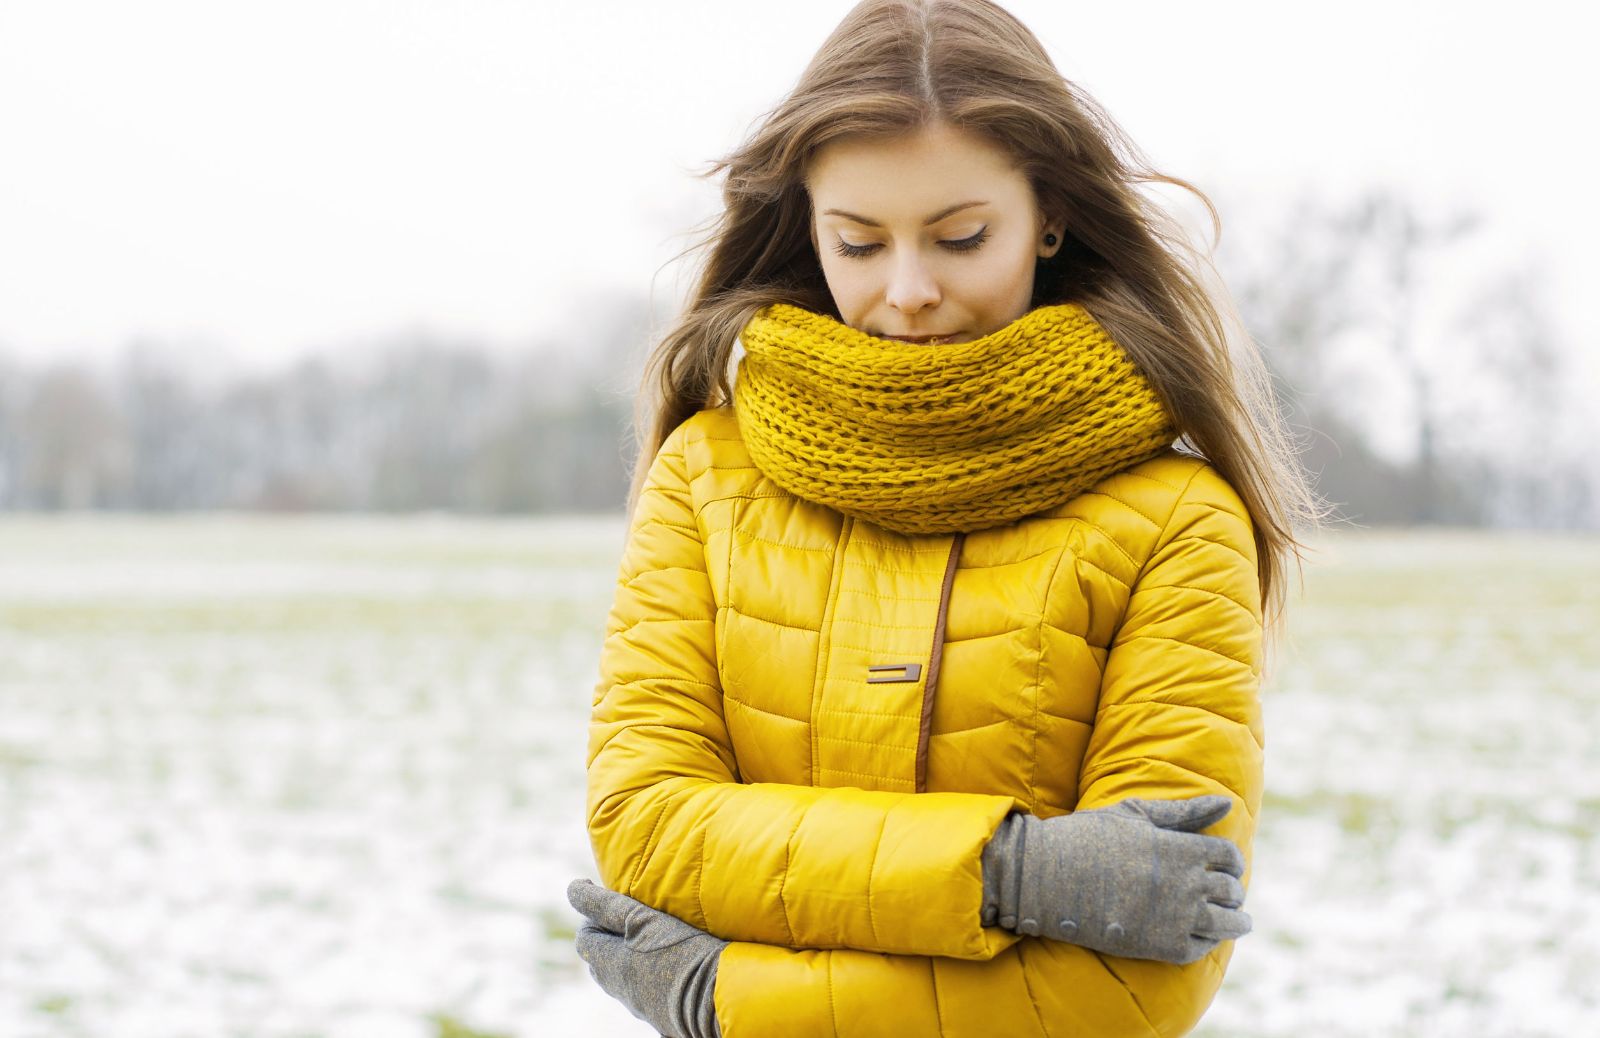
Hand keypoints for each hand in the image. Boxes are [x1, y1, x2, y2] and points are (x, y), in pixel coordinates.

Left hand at [567, 878, 725, 1037]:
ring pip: (623, 978)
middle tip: (631, 918)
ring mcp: (642, 1005)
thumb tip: (573, 888)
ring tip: (653, 940)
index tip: (611, 899)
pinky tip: (671, 964)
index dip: (593, 916)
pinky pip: (646, 991)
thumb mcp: (641, 919)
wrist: (719, 998)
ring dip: (630, 958)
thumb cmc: (681, 952)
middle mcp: (621, 989)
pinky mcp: (664, 1015)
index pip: (584, 939)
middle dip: (608, 938)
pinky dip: (650, 974)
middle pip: (600, 962)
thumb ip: (605, 904)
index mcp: (610, 965)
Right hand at [980, 795, 1251, 963]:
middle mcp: (1186, 883)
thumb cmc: (1088, 838)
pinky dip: (1209, 942)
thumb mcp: (1135, 814)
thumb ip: (1184, 811)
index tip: (1227, 866)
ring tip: (1237, 922)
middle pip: (1230, 891)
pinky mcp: (1162, 946)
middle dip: (1233, 891)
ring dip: (1235, 922)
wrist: (1046, 877)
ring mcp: (1176, 917)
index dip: (1231, 862)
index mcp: (1180, 847)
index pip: (1228, 857)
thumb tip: (1227, 805)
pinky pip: (1201, 948)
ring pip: (1226, 924)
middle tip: (1230, 894)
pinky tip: (1206, 936)